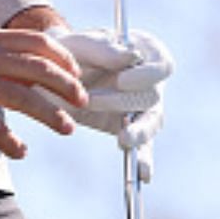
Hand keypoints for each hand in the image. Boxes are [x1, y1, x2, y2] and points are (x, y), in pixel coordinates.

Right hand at [0, 28, 88, 159]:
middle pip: (38, 68)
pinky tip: (21, 150)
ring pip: (23, 97)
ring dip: (50, 115)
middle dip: (66, 87)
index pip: (36, 41)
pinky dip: (11, 141)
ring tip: (66, 127)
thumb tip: (26, 72)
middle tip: (80, 102)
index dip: (62, 58)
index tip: (75, 74)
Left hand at [44, 27, 172, 180]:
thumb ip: (102, 47)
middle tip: (90, 100)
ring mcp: (144, 106)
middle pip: (152, 96)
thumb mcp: (80, 42)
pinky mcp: (132, 127)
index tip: (123, 80)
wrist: (56, 70)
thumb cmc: (74, 49)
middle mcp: (151, 81)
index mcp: (146, 53)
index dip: (148, 75)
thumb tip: (129, 58)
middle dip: (121, 100)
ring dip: (138, 132)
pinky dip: (144, 160)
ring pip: (152, 121)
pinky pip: (144, 146)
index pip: (162, 65)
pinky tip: (143, 176)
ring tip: (123, 141)